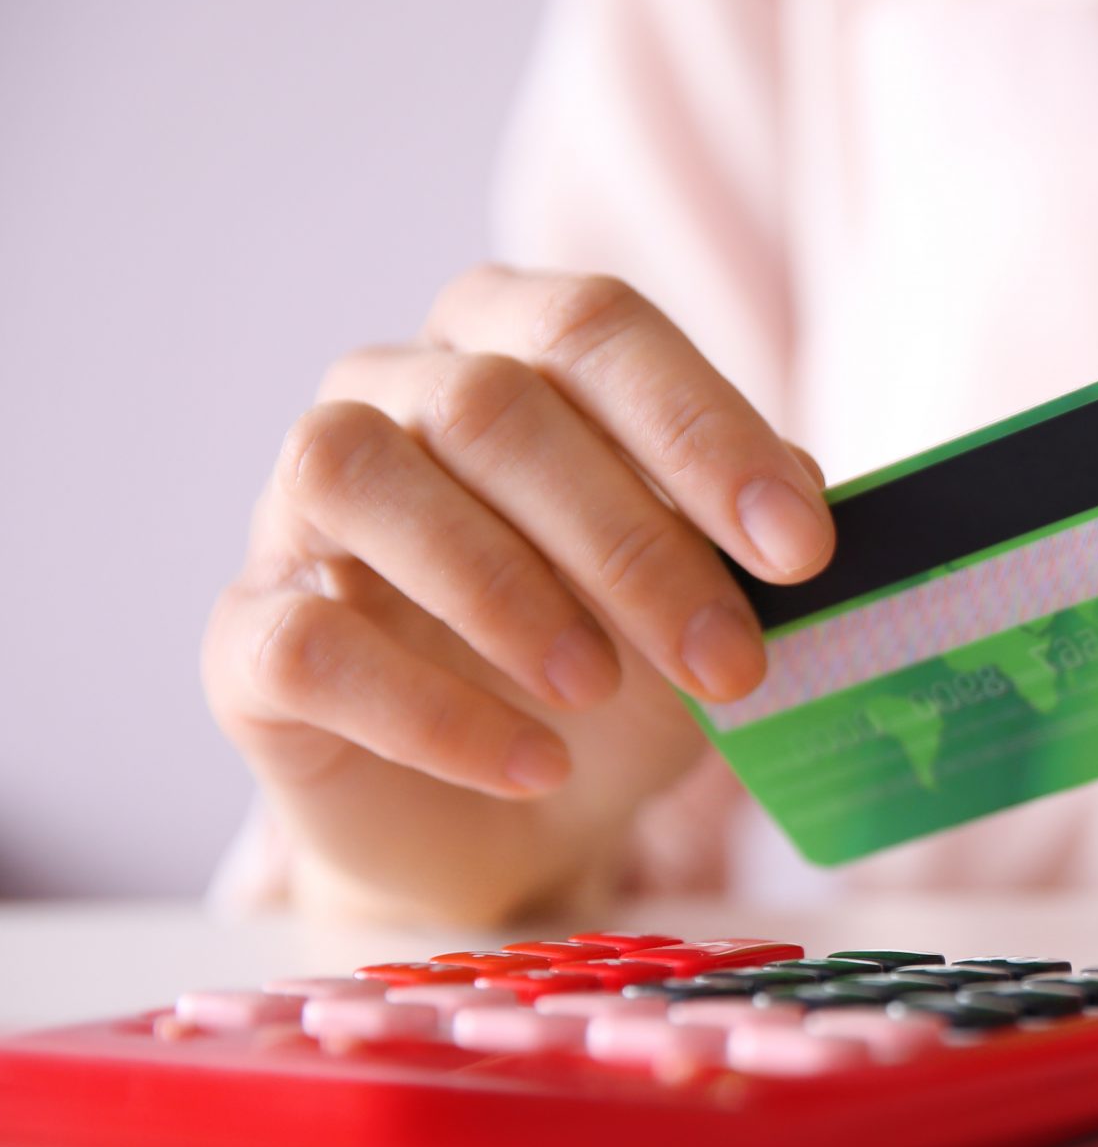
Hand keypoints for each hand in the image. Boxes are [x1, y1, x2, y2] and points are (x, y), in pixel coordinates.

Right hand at [203, 266, 833, 924]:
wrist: (518, 820)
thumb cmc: (620, 670)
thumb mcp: (709, 596)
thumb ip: (745, 531)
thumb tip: (805, 488)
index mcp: (507, 344)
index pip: (595, 326)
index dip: (704, 428)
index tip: (802, 546)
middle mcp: (388, 395)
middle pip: (489, 406)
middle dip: (630, 543)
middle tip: (730, 664)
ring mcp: (295, 513)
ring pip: (359, 475)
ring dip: (504, 589)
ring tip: (600, 691)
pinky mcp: (244, 641)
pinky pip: (306, 641)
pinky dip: (430, 712)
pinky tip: (531, 764)